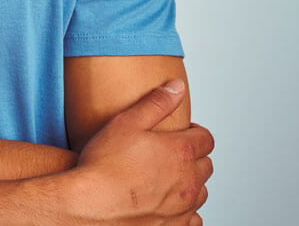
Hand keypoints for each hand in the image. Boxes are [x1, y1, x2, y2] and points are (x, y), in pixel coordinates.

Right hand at [71, 79, 214, 224]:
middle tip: (172, 153)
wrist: (91, 205)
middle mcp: (188, 180)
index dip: (195, 132)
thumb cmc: (105, 165)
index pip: (206, 138)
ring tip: (168, 177)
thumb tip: (177, 86)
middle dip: (194, 156)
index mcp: (180, 151)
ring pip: (201, 192)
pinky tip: (169, 204)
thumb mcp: (127, 122)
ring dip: (190, 183)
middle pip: (206, 165)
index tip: (182, 132)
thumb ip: (156, 102)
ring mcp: (182, 207)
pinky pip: (193, 219)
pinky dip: (186, 210)